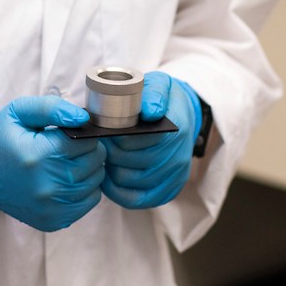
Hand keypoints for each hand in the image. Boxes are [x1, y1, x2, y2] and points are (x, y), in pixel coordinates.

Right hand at [0, 97, 105, 231]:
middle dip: (89, 149)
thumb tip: (82, 118)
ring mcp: (50, 208)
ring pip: (95, 183)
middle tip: (70, 144)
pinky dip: (85, 189)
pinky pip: (88, 203)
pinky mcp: (52, 221)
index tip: (71, 131)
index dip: (84, 132)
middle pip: (94, 163)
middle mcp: (47, 186)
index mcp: (39, 155)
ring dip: (89, 169)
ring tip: (67, 160)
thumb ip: (52, 108)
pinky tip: (66, 178)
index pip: (87, 142)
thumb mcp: (18, 111)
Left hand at [101, 72, 202, 209]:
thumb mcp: (161, 85)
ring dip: (111, 171)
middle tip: (99, 142)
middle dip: (109, 153)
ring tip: (103, 156)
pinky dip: (117, 191)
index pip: (135, 141)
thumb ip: (155, 94)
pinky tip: (108, 178)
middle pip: (130, 164)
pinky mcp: (168, 191)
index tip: (102, 130)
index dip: (113, 137)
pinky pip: (137, 200)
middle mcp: (177, 158)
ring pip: (130, 182)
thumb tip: (149, 112)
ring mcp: (174, 178)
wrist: (186, 114)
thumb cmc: (166, 99)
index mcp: (175, 132)